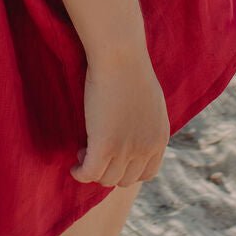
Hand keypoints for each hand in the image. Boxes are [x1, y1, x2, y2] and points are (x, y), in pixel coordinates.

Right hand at [70, 49, 169, 187]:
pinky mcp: (104, 145)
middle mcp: (146, 148)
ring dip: (93, 171)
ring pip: (107, 178)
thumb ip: (147, 122)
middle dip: (109, 171)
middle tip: (95, 153)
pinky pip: (89, 173)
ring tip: (83, 153)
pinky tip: (75, 166)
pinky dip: (80, 173)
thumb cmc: (131, 69)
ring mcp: (126, 149)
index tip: (114, 159)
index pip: (147, 173)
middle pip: (125, 179)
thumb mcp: (151, 101)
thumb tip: (136, 129)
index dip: (128, 170)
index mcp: (160, 138)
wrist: (121, 57)